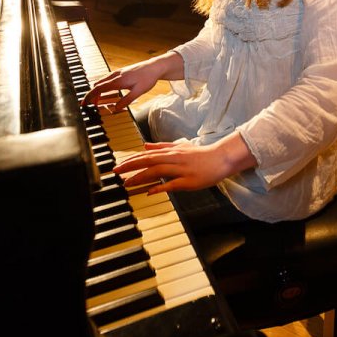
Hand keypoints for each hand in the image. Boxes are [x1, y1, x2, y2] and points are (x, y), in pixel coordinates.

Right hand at [81, 61, 155, 111]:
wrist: (154, 67)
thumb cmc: (148, 78)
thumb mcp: (138, 92)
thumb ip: (126, 101)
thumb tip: (115, 108)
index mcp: (118, 80)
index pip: (99, 88)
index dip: (90, 96)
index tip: (84, 103)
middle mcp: (116, 75)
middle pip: (98, 85)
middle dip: (92, 95)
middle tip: (91, 105)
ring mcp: (118, 72)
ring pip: (102, 81)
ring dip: (97, 90)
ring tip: (97, 100)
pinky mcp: (121, 72)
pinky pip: (107, 79)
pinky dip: (103, 86)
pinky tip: (106, 91)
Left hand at [114, 133, 256, 193]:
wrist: (220, 158)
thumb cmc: (200, 154)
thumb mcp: (179, 147)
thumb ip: (162, 146)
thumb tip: (145, 145)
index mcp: (171, 151)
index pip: (147, 155)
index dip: (131, 160)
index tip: (118, 166)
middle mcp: (174, 158)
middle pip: (149, 161)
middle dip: (131, 166)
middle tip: (116, 173)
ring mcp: (181, 169)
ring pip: (157, 171)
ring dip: (141, 177)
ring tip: (127, 183)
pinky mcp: (189, 181)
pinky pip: (172, 184)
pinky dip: (160, 187)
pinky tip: (149, 191)